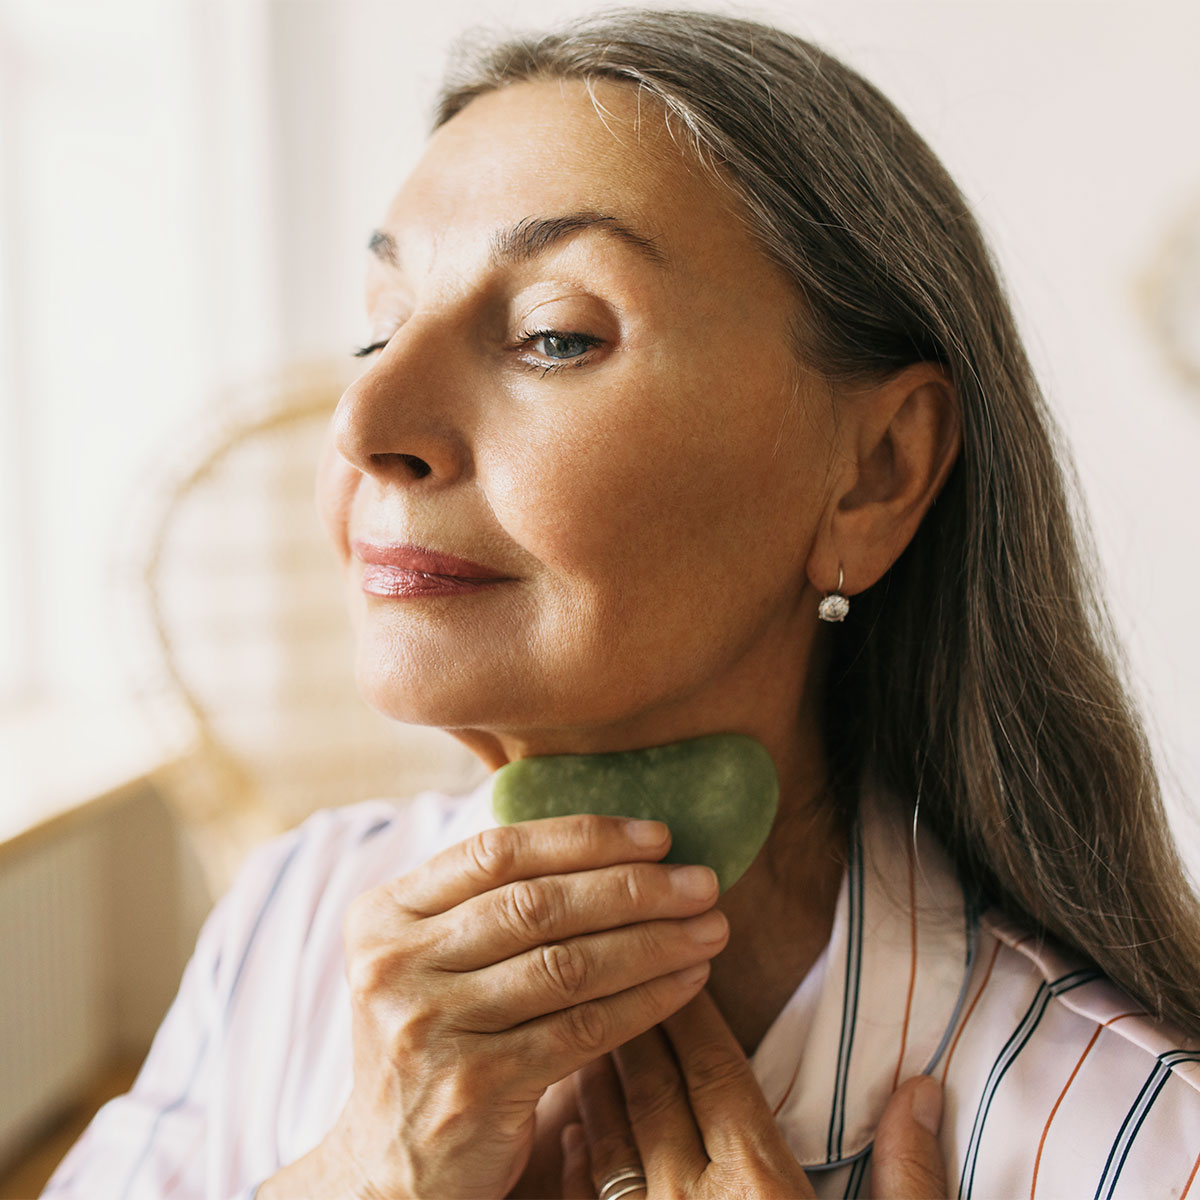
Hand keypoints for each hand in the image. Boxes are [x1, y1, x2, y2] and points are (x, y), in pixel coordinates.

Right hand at [264, 816, 727, 1199]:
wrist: (387, 1170)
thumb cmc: (435, 1042)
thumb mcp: (430, 961)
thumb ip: (487, 903)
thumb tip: (611, 848)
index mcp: (383, 915)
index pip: (497, 851)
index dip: (584, 838)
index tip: (658, 836)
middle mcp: (396, 964)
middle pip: (537, 904)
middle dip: (633, 887)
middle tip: (702, 882)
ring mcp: (430, 1026)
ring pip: (567, 965)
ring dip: (652, 941)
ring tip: (709, 929)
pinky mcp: (474, 1086)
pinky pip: (581, 1029)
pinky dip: (644, 1001)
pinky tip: (686, 984)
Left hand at [561, 990, 947, 1199]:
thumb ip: (913, 1175)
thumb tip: (924, 1085)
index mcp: (762, 1190)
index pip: (717, 1071)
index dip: (696, 1011)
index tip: (679, 963)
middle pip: (653, 1089)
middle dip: (636, 1021)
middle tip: (616, 964)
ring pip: (610, 1134)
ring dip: (599, 1074)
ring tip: (589, 1022)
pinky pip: (588, 1198)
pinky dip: (580, 1150)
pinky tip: (572, 1122)